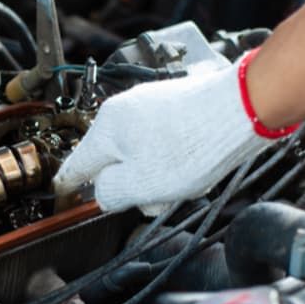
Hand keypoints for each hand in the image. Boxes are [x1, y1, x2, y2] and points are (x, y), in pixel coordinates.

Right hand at [53, 60, 273, 213]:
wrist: (241, 110)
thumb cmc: (195, 146)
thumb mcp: (142, 185)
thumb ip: (111, 193)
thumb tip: (102, 193)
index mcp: (107, 128)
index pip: (77, 164)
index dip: (70, 184)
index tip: (63, 192)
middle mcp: (124, 110)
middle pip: (113, 159)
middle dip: (130, 184)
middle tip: (155, 199)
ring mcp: (151, 104)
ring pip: (141, 152)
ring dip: (156, 175)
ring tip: (184, 181)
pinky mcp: (176, 105)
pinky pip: (163, 141)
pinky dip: (174, 159)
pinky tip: (196, 165)